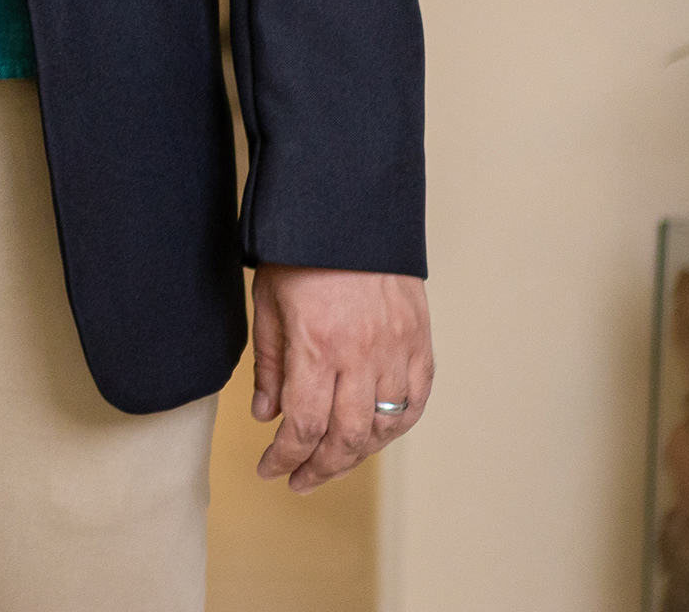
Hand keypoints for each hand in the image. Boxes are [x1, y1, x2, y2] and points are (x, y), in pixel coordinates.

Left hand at [251, 265, 431, 491]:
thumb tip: (267, 416)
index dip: (284, 458)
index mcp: (317, 345)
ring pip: (384, 426)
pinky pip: (415, 400)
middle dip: (319, 468)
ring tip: (332, 462)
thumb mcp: (268, 302)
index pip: (302, 425)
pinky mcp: (420, 340)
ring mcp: (398, 349)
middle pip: (346, 438)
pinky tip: (374, 435)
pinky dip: (396, 426)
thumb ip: (270, 364)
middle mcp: (362, 354)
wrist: (351, 207)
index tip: (268, 470)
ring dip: (357, 454)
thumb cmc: (300, 249)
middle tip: (298, 481)